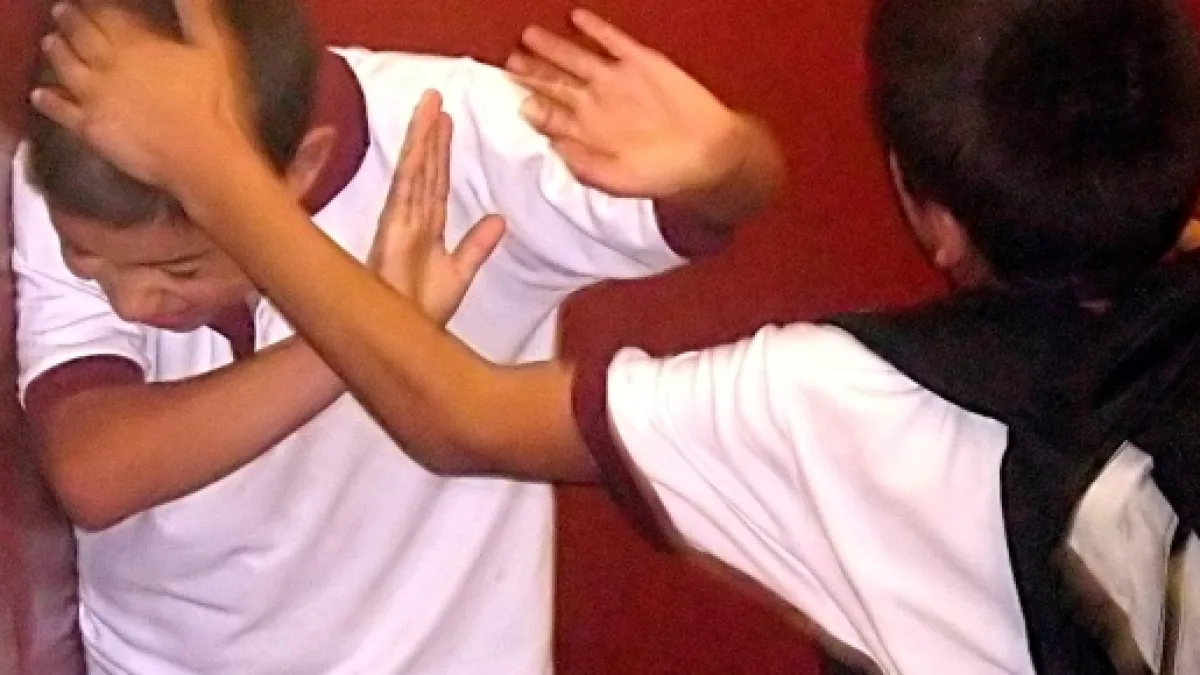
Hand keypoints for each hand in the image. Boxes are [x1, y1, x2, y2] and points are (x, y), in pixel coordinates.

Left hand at [30, 0, 254, 189]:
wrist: (198, 156)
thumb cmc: (213, 103)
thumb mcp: (213, 49)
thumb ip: (194, 12)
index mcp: (136, 42)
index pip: (107, 14)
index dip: (96, 5)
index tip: (89, 0)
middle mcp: (107, 63)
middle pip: (80, 35)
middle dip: (69, 20)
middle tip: (61, 11)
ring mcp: (94, 95)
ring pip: (65, 66)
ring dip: (56, 50)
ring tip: (51, 42)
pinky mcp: (89, 127)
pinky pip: (60, 110)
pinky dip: (47, 100)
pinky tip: (41, 95)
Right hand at [369, 91, 505, 325]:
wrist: (404, 339)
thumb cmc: (421, 314)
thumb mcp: (459, 274)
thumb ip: (477, 246)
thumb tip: (499, 219)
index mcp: (425, 230)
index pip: (436, 182)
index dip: (441, 152)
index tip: (447, 122)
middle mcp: (410, 220)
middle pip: (424, 168)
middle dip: (430, 134)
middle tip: (437, 96)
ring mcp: (400, 222)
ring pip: (414, 170)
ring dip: (421, 136)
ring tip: (429, 103)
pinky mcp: (393, 228)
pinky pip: (406, 187)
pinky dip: (412, 161)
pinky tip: (418, 139)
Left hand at [506, 9, 748, 198]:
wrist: (708, 153)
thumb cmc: (662, 174)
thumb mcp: (616, 181)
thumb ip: (582, 164)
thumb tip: (552, 143)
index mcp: (586, 133)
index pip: (548, 115)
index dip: (530, 104)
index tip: (512, 96)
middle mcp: (595, 104)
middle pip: (555, 83)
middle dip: (531, 73)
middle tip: (509, 61)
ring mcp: (617, 80)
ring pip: (575, 59)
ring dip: (552, 47)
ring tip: (529, 36)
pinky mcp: (641, 62)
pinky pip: (613, 41)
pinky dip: (595, 29)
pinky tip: (577, 18)